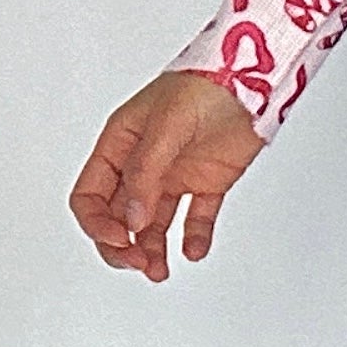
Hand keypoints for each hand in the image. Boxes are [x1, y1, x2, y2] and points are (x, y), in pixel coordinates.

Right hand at [68, 69, 264, 279]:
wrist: (256, 75)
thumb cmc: (206, 84)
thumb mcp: (167, 125)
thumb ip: (147, 173)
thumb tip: (133, 219)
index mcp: (120, 144)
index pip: (90, 195)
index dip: (98, 223)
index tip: (121, 238)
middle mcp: (143, 163)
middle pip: (118, 217)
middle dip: (122, 245)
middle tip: (139, 263)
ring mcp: (174, 174)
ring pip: (152, 224)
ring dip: (152, 249)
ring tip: (160, 271)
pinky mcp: (208, 182)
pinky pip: (195, 218)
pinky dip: (194, 238)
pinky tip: (194, 250)